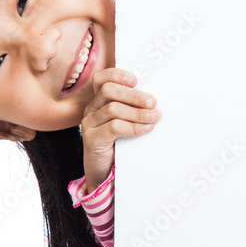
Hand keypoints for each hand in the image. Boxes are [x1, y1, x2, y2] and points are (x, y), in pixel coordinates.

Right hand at [80, 67, 161, 193]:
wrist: (104, 172)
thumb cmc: (119, 144)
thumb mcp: (126, 121)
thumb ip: (133, 108)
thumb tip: (156, 99)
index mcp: (98, 101)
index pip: (101, 79)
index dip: (117, 75)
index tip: (136, 80)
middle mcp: (91, 109)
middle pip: (108, 91)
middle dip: (134, 95)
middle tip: (153, 102)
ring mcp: (89, 124)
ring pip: (113, 108)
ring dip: (138, 112)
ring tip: (155, 117)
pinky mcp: (92, 139)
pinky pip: (114, 127)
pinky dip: (133, 126)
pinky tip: (146, 128)